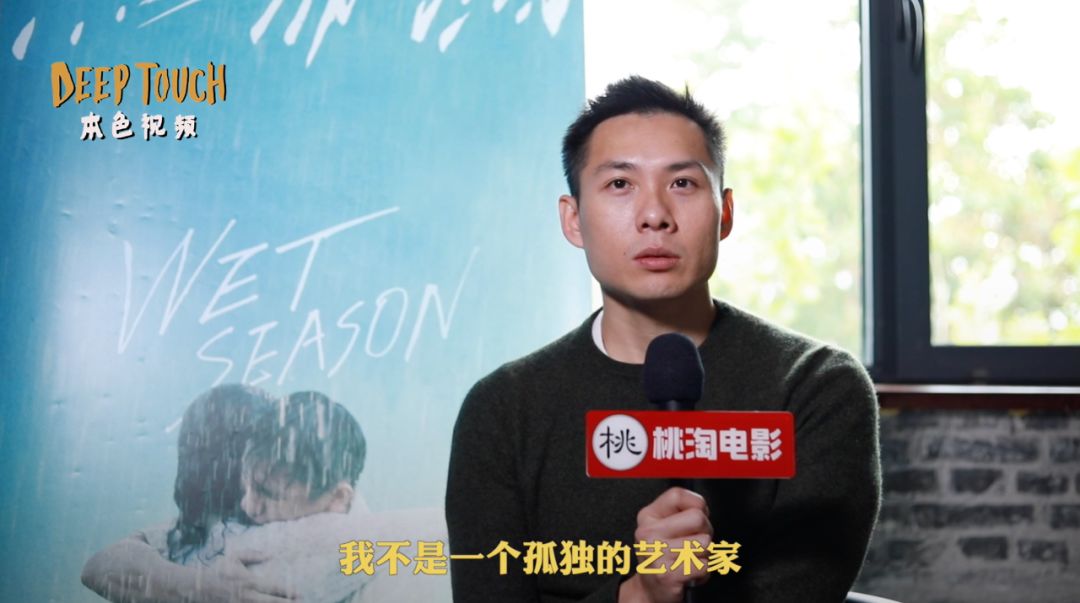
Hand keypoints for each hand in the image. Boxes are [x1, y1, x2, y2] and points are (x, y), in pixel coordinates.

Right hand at [195, 550, 299, 602]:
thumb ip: (252, 554)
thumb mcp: (234, 557)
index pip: (273, 588)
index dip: (287, 591)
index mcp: (249, 582)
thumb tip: (269, 555)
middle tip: (300, 602)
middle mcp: (247, 596)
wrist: (198, 587)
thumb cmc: (218, 570)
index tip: (299, 593)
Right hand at [619, 487, 712, 602]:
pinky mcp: (669, 574)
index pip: (678, 495)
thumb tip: (702, 507)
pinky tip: (690, 573)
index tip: (696, 515)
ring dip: (705, 555)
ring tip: (691, 559)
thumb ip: (680, 511)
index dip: (696, 503)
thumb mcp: (663, 527)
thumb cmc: (663, 556)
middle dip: (705, 531)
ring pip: (705, 543)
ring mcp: (657, 554)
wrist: (650, 590)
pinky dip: (703, 572)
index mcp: (648, 517)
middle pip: (697, 518)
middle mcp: (648, 534)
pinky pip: (704, 565)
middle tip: (695, 543)